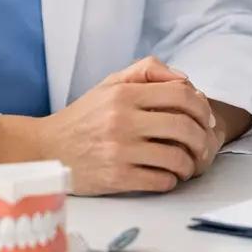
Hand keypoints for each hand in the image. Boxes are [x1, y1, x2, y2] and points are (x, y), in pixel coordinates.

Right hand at [39, 56, 220, 194]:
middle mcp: (122, 120)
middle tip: (204, 145)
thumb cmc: (83, 117)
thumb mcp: (110, 84)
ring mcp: (119, 150)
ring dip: (190, 163)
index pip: (182, 95)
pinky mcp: (116, 178)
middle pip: (185, 127)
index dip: (203, 107)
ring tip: (187, 164)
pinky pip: (160, 180)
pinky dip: (172, 180)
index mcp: (124, 94)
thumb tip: (186, 80)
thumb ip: (148, 72)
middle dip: (203, 138)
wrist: (44, 150)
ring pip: (177, 157)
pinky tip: (168, 176)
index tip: (206, 119)